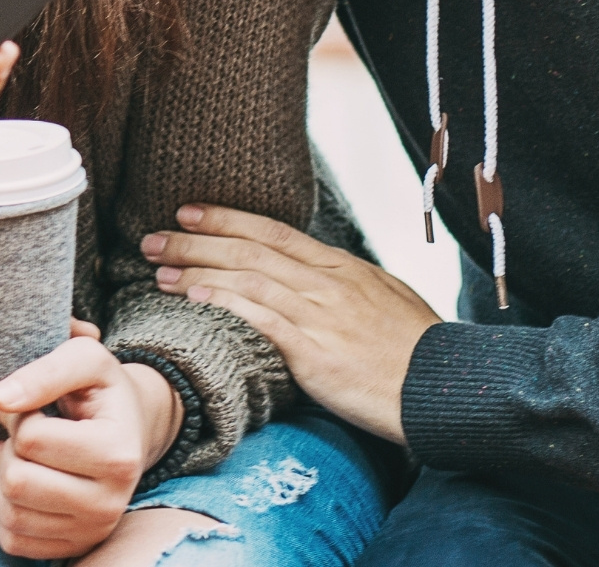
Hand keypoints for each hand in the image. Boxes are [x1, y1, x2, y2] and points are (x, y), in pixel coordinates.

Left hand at [0, 332, 182, 559]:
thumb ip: (43, 372)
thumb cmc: (100, 390)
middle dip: (5, 448)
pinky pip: (11, 539)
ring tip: (15, 453)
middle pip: (17, 482)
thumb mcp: (85, 358)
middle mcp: (110, 504)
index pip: (31, 439)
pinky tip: (15, 479)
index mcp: (117, 455)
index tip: (27, 403)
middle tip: (17, 432)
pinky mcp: (71, 548)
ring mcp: (91, 531)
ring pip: (9, 514)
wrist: (127, 430)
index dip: (15, 413)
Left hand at [144, 204, 435, 443]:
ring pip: (246, 279)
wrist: (445, 387)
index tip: (187, 211)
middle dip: (195, 240)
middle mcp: (325, 284)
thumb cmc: (417, 349)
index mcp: (340, 267)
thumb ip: (344, 282)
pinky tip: (194, 299)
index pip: (272, 231)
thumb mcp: (384, 298)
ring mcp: (319, 316)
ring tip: (160, 270)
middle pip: (248, 249)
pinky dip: (224, 304)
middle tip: (153, 237)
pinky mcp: (314, 352)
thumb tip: (313, 270)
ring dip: (197, 271)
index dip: (225, 218)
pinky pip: (260, 319)